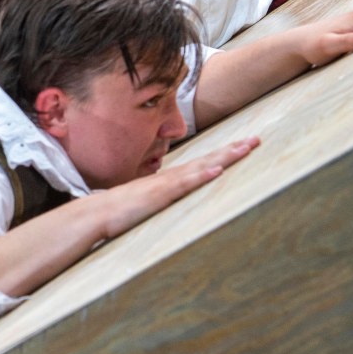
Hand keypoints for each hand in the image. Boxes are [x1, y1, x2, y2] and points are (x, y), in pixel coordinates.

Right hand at [94, 137, 258, 239]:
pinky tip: (217, 170)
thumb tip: (171, 205)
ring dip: (224, 157)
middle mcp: (171, 177)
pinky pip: (185, 184)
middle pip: (207, 160)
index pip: (201, 165)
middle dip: (232, 150)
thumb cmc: (119, 212)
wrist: (96, 214)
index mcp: (169, 180)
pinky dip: (202, 176)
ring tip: (245, 148)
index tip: (241, 147)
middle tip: (256, 140)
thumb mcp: (147, 205)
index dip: (222, 155)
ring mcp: (166, 184)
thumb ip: (161, 201)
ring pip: (201, 167)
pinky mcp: (160, 195)